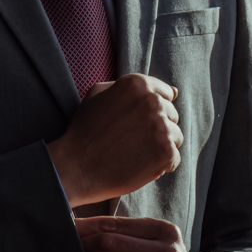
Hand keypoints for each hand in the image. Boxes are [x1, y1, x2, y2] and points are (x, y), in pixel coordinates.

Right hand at [47, 74, 181, 207]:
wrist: (75, 167)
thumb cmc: (84, 131)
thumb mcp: (98, 95)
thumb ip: (131, 87)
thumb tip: (173, 91)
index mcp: (138, 84)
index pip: (166, 94)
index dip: (151, 112)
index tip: (136, 124)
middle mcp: (152, 102)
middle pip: (172, 115)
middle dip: (157, 128)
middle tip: (130, 141)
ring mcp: (160, 127)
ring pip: (176, 136)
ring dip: (160, 147)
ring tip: (135, 154)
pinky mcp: (165, 152)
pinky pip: (175, 158)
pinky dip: (161, 166)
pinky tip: (140, 166)